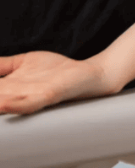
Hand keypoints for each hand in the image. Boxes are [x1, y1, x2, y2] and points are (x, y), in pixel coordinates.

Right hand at [0, 52, 117, 114]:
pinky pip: (30, 103)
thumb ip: (2, 64)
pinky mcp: (50, 95)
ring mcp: (33, 97)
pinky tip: (4, 104)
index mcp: (9, 89)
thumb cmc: (57, 70)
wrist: (93, 73)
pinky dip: (16, 104)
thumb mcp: (24, 62)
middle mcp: (18, 96)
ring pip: (5, 103)